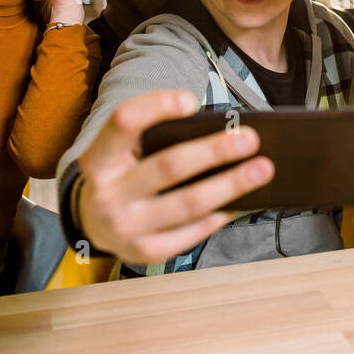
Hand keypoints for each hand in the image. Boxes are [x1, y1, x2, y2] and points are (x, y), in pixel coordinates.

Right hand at [75, 89, 274, 263]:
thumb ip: (157, 137)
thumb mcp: (125, 152)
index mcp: (99, 157)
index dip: (156, 107)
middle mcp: (107, 193)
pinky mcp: (143, 252)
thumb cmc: (123, 174)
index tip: (192, 101)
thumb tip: (221, 131)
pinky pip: (190, 233)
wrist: (92, 222)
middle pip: (168, 166)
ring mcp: (124, 228)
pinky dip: (218, 216)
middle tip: (250, 139)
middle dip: (214, 152)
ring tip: (261, 170)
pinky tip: (240, 202)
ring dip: (230, 185)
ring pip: (187, 204)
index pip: (123, 122)